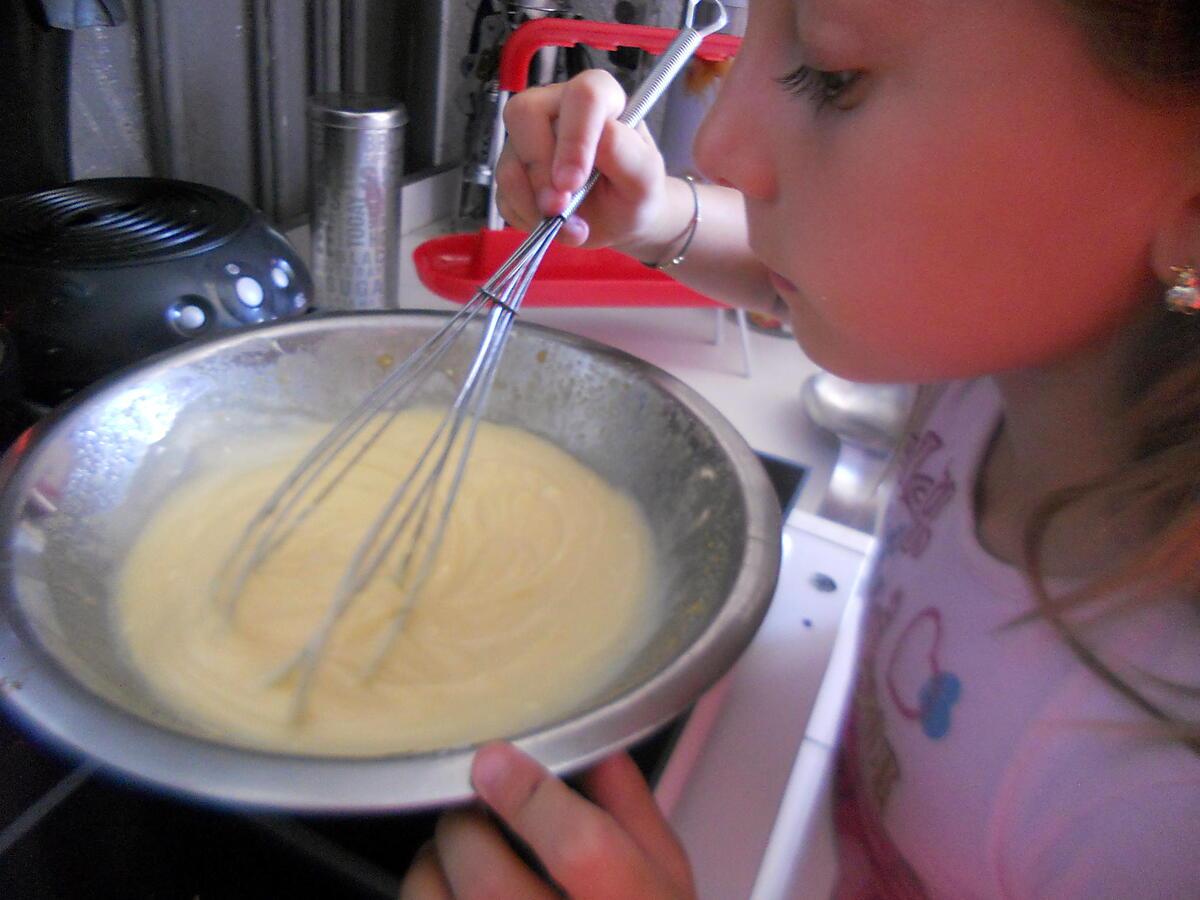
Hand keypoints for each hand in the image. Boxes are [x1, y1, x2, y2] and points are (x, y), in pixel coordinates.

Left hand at [400, 741, 695, 898]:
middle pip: (489, 880)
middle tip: (472, 807)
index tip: (496, 760)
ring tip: (455, 853)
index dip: (529, 796)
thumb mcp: (663, 874)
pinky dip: (426, 893)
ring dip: (433, 864)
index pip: (580, 849)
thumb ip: (629, 805)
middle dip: (466, 824)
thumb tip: (587, 744)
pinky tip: (450, 891)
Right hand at [495, 69, 679, 255]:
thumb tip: (599, 140)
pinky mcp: (514, 171)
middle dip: (540, 171)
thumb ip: (627, 155)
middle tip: (559, 209)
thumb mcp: (644, 178)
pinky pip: (504, 193)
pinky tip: (554, 226)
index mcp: (599, 98)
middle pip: (524, 113)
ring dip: (534, 205)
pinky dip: (527, 218)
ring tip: (571, 228)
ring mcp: (528, 138)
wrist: (619, 220)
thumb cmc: (634, 191)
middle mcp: (557, 108)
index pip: (582, 95)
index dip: (574, 138)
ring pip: (509, 162)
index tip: (574, 182)